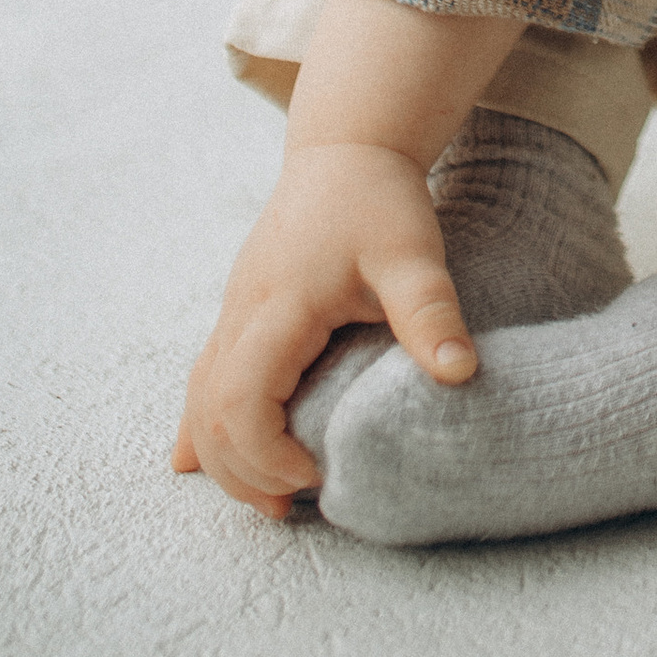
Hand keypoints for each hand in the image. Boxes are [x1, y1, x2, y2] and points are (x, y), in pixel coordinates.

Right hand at [173, 141, 476, 516]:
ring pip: (199, 402)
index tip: (318, 475)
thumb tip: (460, 373)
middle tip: (296, 508)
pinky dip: (203, 428)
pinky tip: (195, 463)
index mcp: (278, 308)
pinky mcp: (238, 312)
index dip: (268, 454)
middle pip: (211, 416)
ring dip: (225, 458)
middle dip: (245, 473)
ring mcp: (233, 313)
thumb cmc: (378, 199)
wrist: (346, 148)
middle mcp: (241, 315)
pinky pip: (202, 381)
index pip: (242, 402)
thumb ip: (431, 313)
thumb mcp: (413, 254)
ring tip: (269, 500)